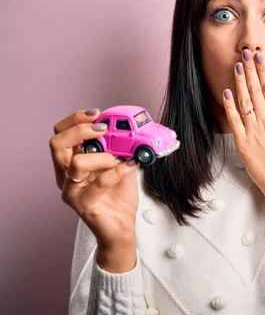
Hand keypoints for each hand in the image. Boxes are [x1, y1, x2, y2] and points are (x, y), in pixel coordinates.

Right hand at [49, 109, 138, 271]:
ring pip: (75, 163)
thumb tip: (130, 127)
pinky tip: (131, 166)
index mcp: (70, 162)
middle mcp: (65, 175)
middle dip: (81, 129)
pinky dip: (118, 171)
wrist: (122, 226)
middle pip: (57, 143)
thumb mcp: (120, 163)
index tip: (98, 114)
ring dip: (103, 155)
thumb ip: (119, 146)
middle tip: (104, 128)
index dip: (76, 119)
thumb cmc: (118, 195)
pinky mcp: (84, 205)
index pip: (61, 133)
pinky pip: (99, 182)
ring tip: (120, 158)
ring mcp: (72, 191)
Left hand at [223, 49, 264, 216]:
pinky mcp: (243, 143)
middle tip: (244, 54)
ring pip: (244, 103)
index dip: (262, 73)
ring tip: (236, 66)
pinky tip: (227, 93)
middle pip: (255, 91)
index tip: (258, 59)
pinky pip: (234, 122)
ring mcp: (253, 132)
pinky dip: (230, 107)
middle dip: (249, 71)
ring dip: (239, 84)